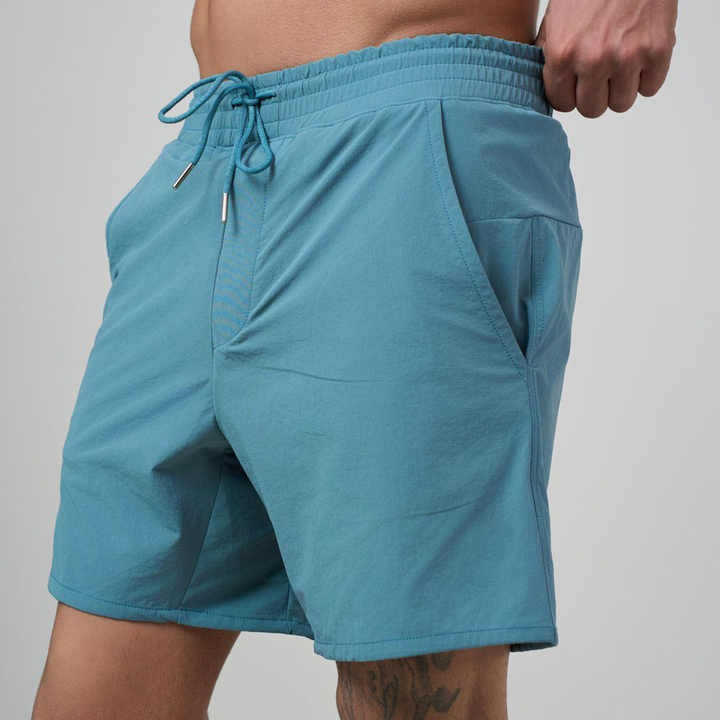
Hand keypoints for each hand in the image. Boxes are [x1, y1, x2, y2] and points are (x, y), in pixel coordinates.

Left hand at [536, 0, 677, 116]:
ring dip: (620, 88)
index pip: (562, 104)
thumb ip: (549, 56)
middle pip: (592, 109)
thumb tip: (549, 88)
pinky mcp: (657, 51)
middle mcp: (593, 60)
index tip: (576, 83)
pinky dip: (646, 76)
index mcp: (562, 54)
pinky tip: (639, 56)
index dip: (570, 94)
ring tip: (620, 64)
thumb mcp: (555, 20)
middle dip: (595, 94)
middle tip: (600, 74)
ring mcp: (627, 57)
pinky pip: (650, 88)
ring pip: (621, 104)